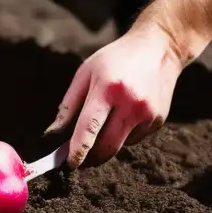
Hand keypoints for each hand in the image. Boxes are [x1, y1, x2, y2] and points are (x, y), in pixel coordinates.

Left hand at [45, 21, 185, 167]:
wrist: (158, 48)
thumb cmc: (116, 59)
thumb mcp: (86, 72)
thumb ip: (69, 105)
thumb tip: (53, 136)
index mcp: (108, 88)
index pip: (89, 127)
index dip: (78, 149)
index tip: (69, 164)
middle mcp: (131, 103)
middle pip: (107, 146)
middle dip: (91, 157)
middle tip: (80, 157)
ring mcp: (147, 113)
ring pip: (120, 146)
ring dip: (107, 144)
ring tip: (107, 120)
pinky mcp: (158, 120)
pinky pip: (135, 138)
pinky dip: (125, 133)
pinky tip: (128, 111)